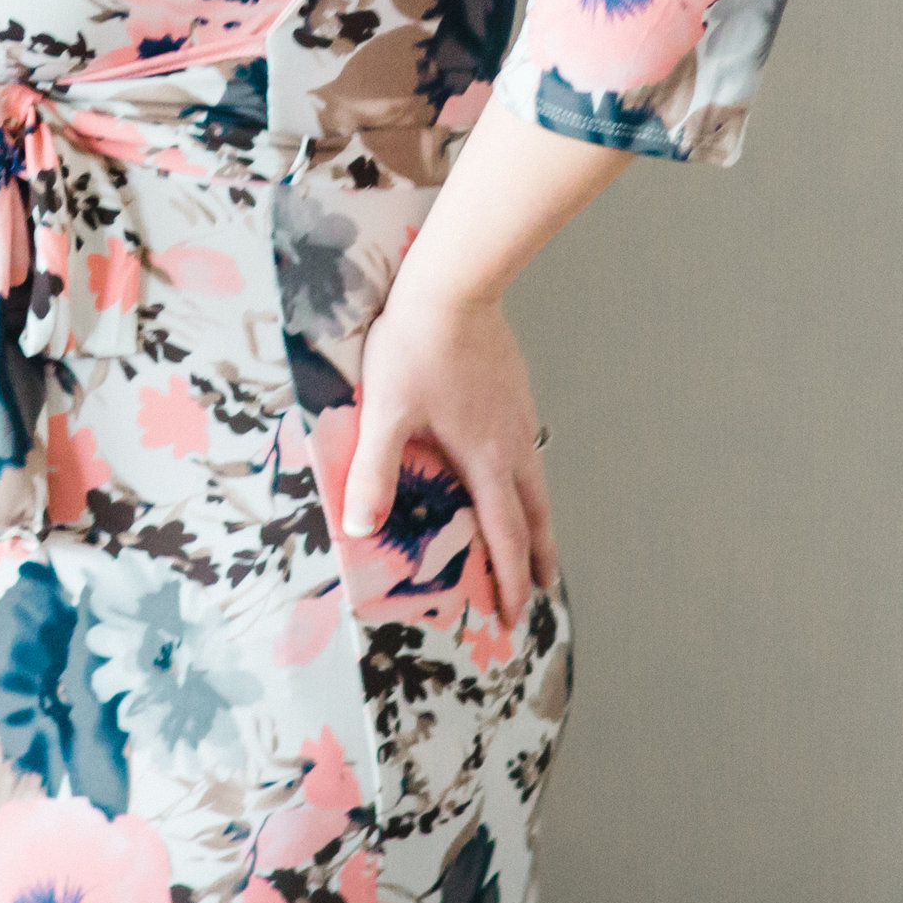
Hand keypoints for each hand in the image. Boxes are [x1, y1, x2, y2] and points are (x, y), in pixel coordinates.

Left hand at [342, 285, 556, 632]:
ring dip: (538, 520)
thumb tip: (361, 529)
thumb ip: (375, 472)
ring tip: (537, 541)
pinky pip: (527, 449)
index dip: (507, 579)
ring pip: (536, 482)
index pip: (504, 535)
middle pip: (535, 516)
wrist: (453, 288)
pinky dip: (527, 479)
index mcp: (485, 460)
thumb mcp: (385, 413)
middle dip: (537, 558)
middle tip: (540, 591)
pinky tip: (513, 470)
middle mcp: (511, 445)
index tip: (512, 614)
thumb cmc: (414, 348)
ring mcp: (517, 416)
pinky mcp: (515, 392)